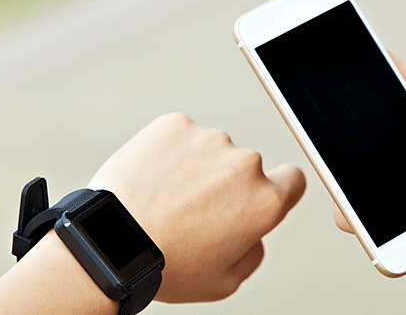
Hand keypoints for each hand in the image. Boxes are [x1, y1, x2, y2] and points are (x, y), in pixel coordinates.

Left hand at [89, 113, 305, 302]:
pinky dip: (169, 152)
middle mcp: (245, 163)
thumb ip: (254, 251)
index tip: (256, 197)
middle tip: (191, 212)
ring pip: (210, 150)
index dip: (278, 189)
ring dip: (195, 167)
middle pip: (246, 167)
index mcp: (266, 201)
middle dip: (226, 184)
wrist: (111, 242)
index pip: (294, 179)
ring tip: (164, 199)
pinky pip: (180, 135)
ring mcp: (209, 139)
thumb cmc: (166, 266)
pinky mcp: (175, 124)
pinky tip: (151, 179)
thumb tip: (253, 231)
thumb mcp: (226, 281)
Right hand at [334, 56, 405, 314]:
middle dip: (352, 149)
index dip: (392, 74)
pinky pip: (390, 251)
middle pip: (381, 154)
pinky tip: (402, 256)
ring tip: (366, 219)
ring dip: (362, 211)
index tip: (361, 54)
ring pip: (373, 205)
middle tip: (331, 150)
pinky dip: (386, 255)